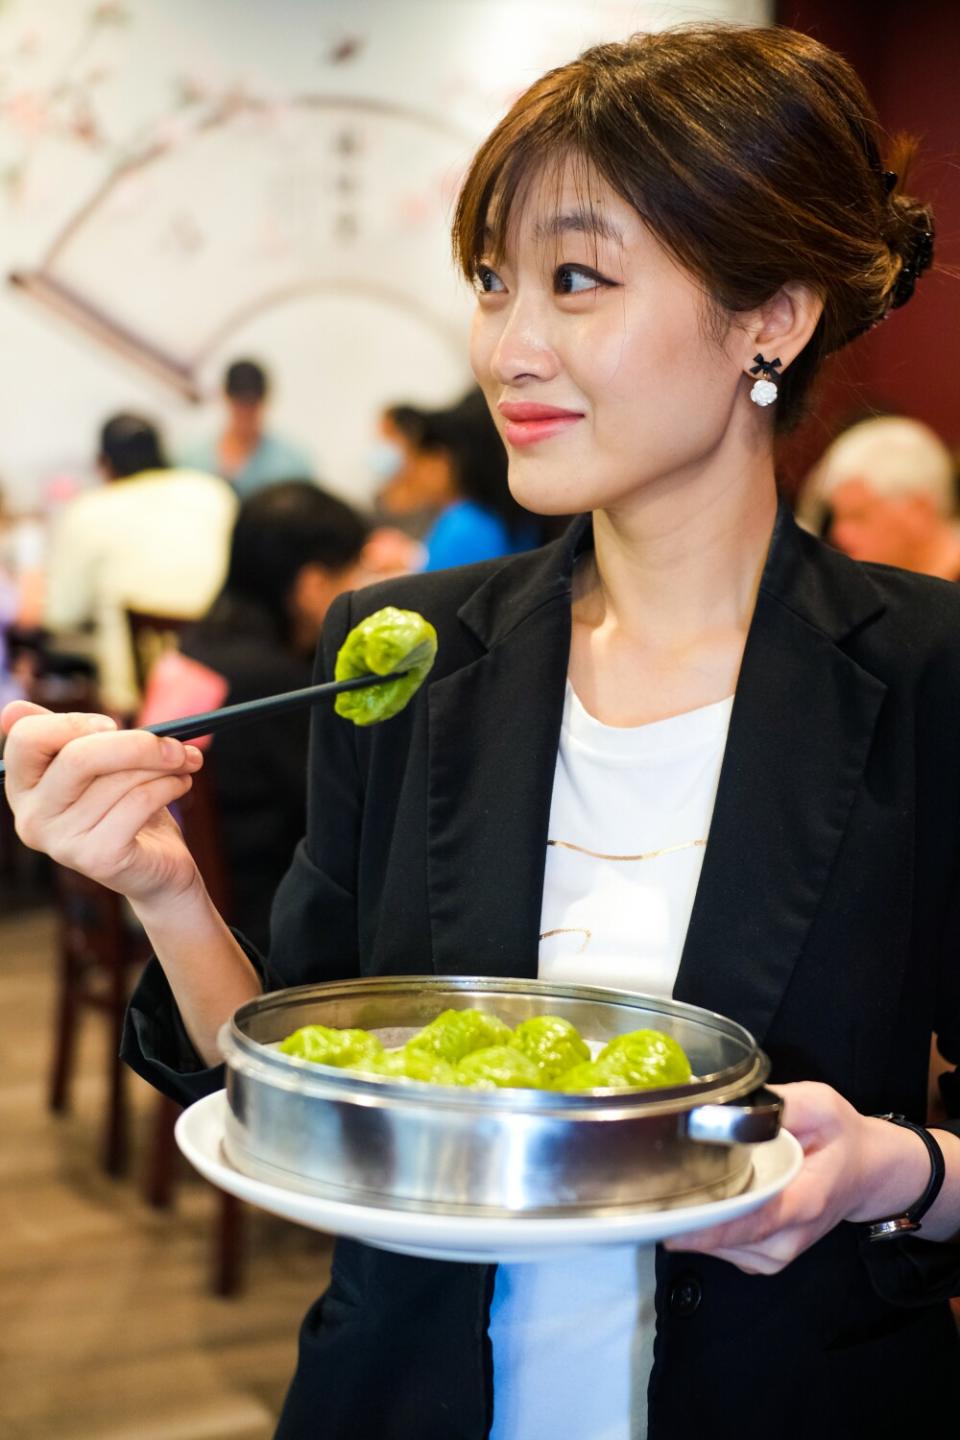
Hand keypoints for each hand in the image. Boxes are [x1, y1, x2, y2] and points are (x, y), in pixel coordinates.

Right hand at [2, 699, 203, 904]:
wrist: (157, 868)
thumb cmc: (127, 806)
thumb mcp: (97, 767)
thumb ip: (68, 736)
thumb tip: (13, 708)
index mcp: (24, 788)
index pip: (26, 737)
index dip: (73, 722)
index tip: (111, 725)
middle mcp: (32, 817)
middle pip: (78, 757)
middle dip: (137, 743)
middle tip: (174, 743)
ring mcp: (61, 842)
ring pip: (118, 780)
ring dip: (164, 765)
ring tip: (183, 764)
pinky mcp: (97, 858)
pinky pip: (139, 802)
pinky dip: (169, 786)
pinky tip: (180, 785)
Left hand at [663, 1081, 928, 1274]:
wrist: (868, 1173)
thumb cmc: (842, 1137)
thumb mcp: (821, 1105)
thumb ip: (780, 1104)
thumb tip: (731, 1104)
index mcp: (804, 1199)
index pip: (754, 1221)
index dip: (710, 1226)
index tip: (670, 1223)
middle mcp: (789, 1237)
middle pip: (726, 1240)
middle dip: (686, 1218)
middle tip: (648, 1191)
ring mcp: (777, 1253)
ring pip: (718, 1250)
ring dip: (691, 1224)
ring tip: (670, 1188)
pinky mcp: (764, 1257)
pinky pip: (722, 1251)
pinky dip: (703, 1230)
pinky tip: (695, 1201)